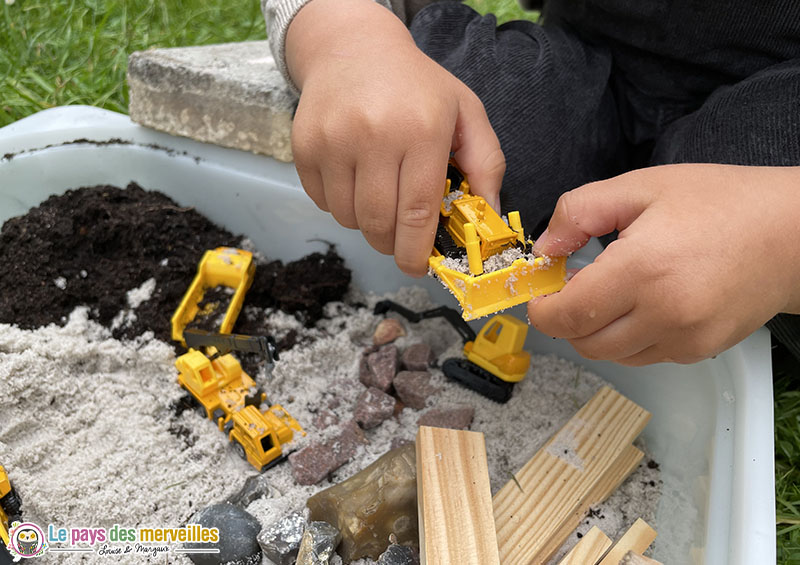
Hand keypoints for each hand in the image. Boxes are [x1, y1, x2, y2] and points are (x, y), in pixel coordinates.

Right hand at [286, 0, 504, 275]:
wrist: (352, 48)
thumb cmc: (416, 86)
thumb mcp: (465, 112)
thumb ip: (486, 162)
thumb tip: (489, 214)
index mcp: (421, 130)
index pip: (417, 211)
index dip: (416, 251)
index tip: (417, 267)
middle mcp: (374, 136)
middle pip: (379, 223)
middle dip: (391, 244)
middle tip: (399, 240)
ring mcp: (333, 141)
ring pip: (348, 217)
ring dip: (365, 224)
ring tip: (379, 198)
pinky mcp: (305, 146)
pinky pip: (322, 202)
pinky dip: (340, 205)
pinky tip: (354, 180)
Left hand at [528, 164, 799, 365]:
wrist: (793, 232)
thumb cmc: (721, 203)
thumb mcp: (642, 187)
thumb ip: (580, 213)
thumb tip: (543, 248)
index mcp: (642, 270)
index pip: (567, 315)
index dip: (542, 308)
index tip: (540, 292)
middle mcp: (663, 314)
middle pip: (584, 341)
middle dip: (565, 319)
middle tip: (572, 286)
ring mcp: (684, 338)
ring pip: (611, 354)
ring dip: (595, 330)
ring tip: (610, 291)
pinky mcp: (700, 350)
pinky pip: (643, 355)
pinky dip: (628, 337)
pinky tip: (641, 303)